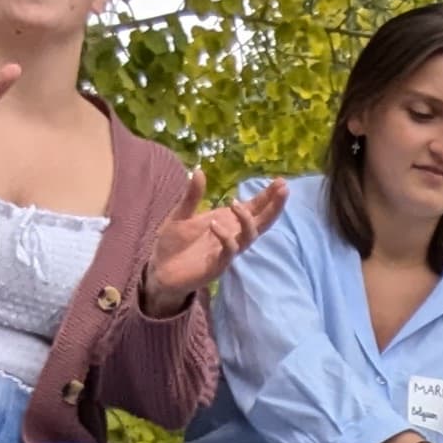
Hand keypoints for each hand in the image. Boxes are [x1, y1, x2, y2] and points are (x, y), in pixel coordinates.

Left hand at [141, 174, 287, 312]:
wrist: (159, 271)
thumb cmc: (173, 244)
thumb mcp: (181, 214)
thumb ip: (192, 195)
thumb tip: (199, 171)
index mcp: (227, 222)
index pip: (254, 208)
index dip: (268, 196)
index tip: (281, 181)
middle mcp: (232, 236)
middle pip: (261, 222)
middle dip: (273, 206)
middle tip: (283, 188)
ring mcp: (226, 252)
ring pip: (249, 237)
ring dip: (246, 220)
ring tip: (235, 204)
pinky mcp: (217, 266)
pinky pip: (228, 252)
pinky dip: (224, 238)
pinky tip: (214, 225)